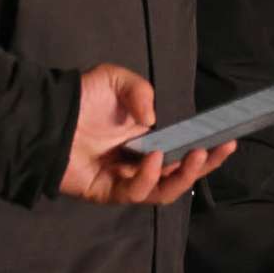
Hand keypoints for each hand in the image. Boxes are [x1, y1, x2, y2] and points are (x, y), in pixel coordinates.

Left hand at [60, 63, 235, 204]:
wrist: (45, 115)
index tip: (227, 140)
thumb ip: (141, 91)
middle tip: (219, 149)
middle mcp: (138, 164)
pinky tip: (155, 157)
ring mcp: (123, 180)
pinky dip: (149, 177)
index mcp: (147, 141)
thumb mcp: (116, 79)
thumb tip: (156, 120)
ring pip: (162, 190)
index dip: (207, 150)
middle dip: (203, 166)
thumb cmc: (80, 98)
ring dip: (183, 175)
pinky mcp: (105, 191)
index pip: (183, 151)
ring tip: (193, 155)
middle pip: (179, 176)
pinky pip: (134, 193)